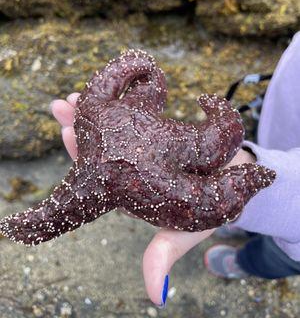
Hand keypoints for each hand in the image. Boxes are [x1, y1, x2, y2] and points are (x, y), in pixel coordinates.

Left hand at [51, 94, 252, 305]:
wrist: (231, 180)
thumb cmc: (205, 209)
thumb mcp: (186, 231)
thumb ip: (166, 254)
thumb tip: (154, 295)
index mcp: (127, 189)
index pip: (97, 172)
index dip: (80, 153)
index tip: (66, 133)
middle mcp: (129, 166)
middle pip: (97, 146)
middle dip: (79, 126)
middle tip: (63, 105)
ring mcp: (141, 146)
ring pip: (112, 127)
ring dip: (96, 109)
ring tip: (78, 94)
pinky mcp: (156, 130)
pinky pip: (136, 114)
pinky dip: (128, 98)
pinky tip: (121, 83)